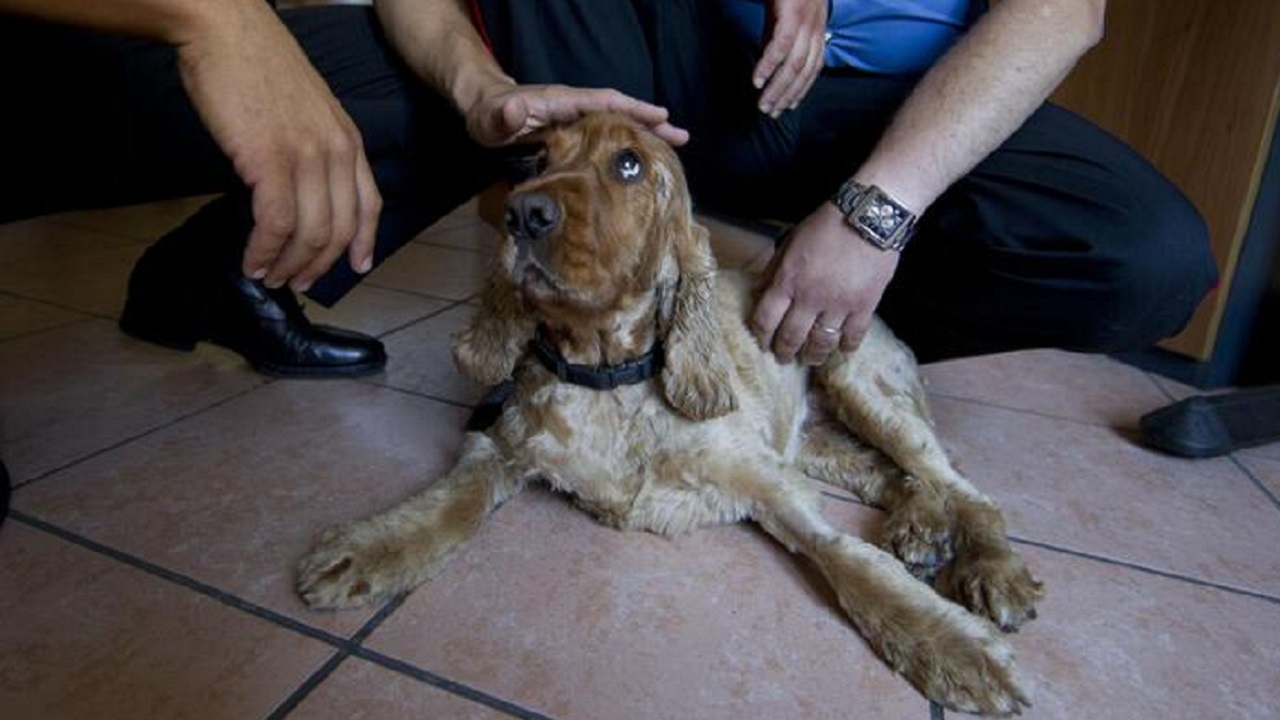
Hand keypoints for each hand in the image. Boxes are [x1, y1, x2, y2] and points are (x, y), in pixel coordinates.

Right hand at [175, 2, 380, 291]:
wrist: (225, 30)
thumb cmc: (255, 66)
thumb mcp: (305, 108)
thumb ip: (314, 146)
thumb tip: (301, 187)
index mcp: (348, 140)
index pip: (368, 204)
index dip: (363, 242)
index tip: (357, 267)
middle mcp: (335, 152)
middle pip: (340, 229)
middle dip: (318, 265)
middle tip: (295, 282)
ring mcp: (306, 157)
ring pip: (310, 234)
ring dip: (288, 265)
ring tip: (268, 276)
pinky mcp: (270, 162)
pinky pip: (276, 224)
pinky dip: (264, 250)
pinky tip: (250, 261)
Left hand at [464, 83, 689, 147]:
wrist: (485, 112)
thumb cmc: (488, 115)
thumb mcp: (493, 118)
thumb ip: (504, 116)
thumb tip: (514, 109)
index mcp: (564, 102)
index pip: (606, 101)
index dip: (633, 108)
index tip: (662, 116)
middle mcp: (576, 109)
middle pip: (620, 113)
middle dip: (651, 124)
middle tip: (682, 138)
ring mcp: (577, 122)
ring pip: (616, 126)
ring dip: (643, 136)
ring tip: (672, 152)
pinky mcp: (574, 135)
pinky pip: (605, 138)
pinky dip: (624, 147)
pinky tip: (637, 163)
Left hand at [751, 203, 898, 364]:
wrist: (868, 216)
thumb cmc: (826, 225)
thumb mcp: (790, 242)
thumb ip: (774, 270)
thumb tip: (758, 293)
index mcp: (788, 280)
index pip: (765, 319)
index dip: (761, 336)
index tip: (763, 343)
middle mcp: (810, 297)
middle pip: (791, 337)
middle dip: (785, 352)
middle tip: (784, 358)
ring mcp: (838, 304)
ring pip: (821, 342)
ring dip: (814, 356)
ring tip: (811, 360)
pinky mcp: (864, 305)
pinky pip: (853, 336)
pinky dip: (846, 346)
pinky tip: (842, 350)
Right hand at [754, 0, 827, 116]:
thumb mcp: (784, 12)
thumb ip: (778, 35)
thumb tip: (770, 59)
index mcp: (817, 27)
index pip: (813, 67)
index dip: (801, 90)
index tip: (788, 107)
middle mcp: (816, 27)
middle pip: (804, 72)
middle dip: (787, 96)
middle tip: (771, 113)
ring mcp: (806, 21)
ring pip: (794, 65)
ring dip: (777, 89)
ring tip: (763, 104)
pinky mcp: (792, 14)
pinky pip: (780, 47)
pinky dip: (768, 66)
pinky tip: (757, 81)